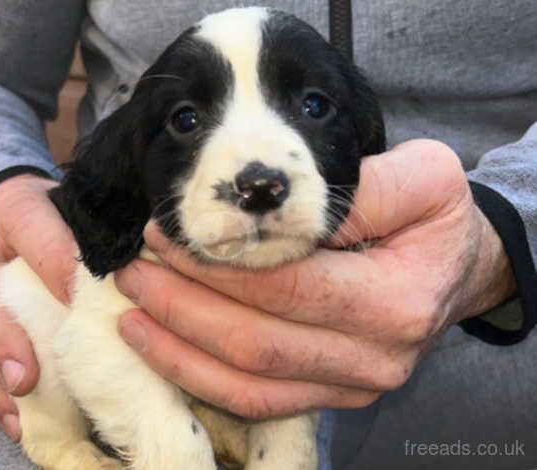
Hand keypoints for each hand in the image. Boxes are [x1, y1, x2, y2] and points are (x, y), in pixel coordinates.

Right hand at [0, 174, 76, 439]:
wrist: (3, 208)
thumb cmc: (51, 210)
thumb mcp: (71, 205)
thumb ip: (98, 229)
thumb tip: (147, 262)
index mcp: (15, 211)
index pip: (36, 236)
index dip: (59, 267)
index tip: (81, 299)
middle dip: (5, 338)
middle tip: (27, 376)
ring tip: (20, 409)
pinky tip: (16, 418)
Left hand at [115, 139, 515, 418]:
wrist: (455, 269)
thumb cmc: (433, 219)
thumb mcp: (424, 178)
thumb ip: (363, 187)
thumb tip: (278, 204)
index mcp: (396, 299)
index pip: (288, 285)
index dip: (217, 263)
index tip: (163, 234)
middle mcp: (375, 356)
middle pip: (257, 339)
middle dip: (182, 304)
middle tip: (134, 269)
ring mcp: (351, 385)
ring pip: (248, 379)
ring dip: (178, 345)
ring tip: (131, 308)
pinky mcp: (330, 397)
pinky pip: (255, 400)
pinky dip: (198, 377)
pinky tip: (159, 345)